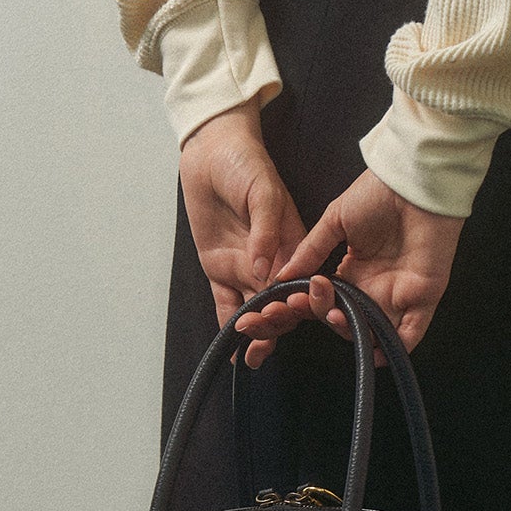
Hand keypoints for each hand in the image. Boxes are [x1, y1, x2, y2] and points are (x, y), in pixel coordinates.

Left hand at [178, 97, 307, 365]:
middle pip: (279, 303)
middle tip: (262, 340)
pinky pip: (225, 302)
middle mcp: (273, 262)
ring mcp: (246, 268)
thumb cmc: (245, 165)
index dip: (296, 302)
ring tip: (251, 357)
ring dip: (255, 333)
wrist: (211, 153)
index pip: (299, 282)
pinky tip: (230, 348)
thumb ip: (267, 230)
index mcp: (294, 245)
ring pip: (255, 309)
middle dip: (274, 325)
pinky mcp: (220, 269)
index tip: (288, 314)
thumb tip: (263, 270)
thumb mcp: (263, 191)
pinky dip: (228, 324)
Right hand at [233, 167, 463, 364]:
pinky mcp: (423, 298)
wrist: (412, 183)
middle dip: (323, 316)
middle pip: (345, 318)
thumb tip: (281, 277)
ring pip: (372, 332)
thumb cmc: (377, 194)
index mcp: (353, 270)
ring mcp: (399, 295)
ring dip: (350, 332)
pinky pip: (409, 334)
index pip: (327, 299)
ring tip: (334, 315)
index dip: (307, 304)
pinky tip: (371, 351)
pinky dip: (391, 348)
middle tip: (310, 300)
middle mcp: (374, 287)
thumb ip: (310, 251)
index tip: (289, 299)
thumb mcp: (335, 221)